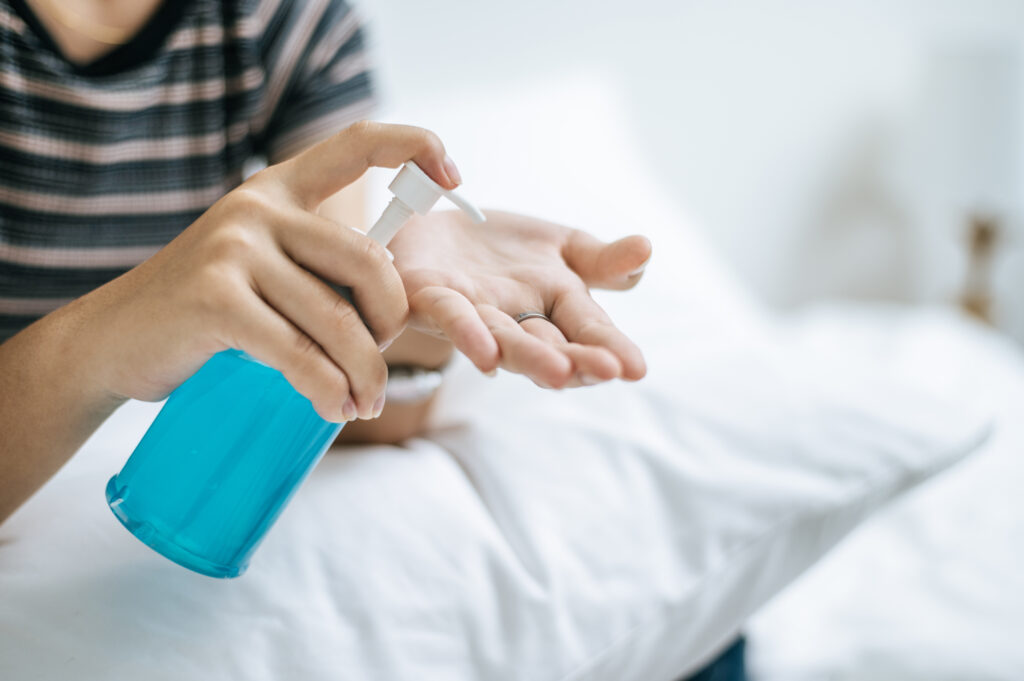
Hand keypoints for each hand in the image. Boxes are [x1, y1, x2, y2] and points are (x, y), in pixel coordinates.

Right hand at [75, 122, 458, 421]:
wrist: (113, 340)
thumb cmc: (206, 311)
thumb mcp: (263, 268)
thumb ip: (318, 270)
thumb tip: (398, 308)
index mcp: (278, 189)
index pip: (357, 144)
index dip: (416, 148)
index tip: (456, 179)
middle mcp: (259, 207)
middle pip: (372, 264)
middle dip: (392, 326)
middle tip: (378, 367)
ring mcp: (234, 249)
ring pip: (339, 321)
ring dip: (365, 375)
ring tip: (360, 403)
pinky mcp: (215, 300)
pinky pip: (299, 354)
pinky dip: (328, 391)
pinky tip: (333, 408)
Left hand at [389, 210, 650, 387]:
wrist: (435, 226)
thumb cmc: (501, 249)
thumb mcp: (561, 246)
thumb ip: (601, 259)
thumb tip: (646, 250)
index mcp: (553, 306)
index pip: (587, 331)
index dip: (610, 349)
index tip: (636, 368)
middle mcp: (516, 320)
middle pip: (549, 345)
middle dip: (576, 361)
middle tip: (605, 372)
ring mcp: (473, 314)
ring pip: (503, 340)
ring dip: (529, 356)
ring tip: (558, 371)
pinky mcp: (429, 299)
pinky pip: (450, 318)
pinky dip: (467, 334)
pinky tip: (486, 355)